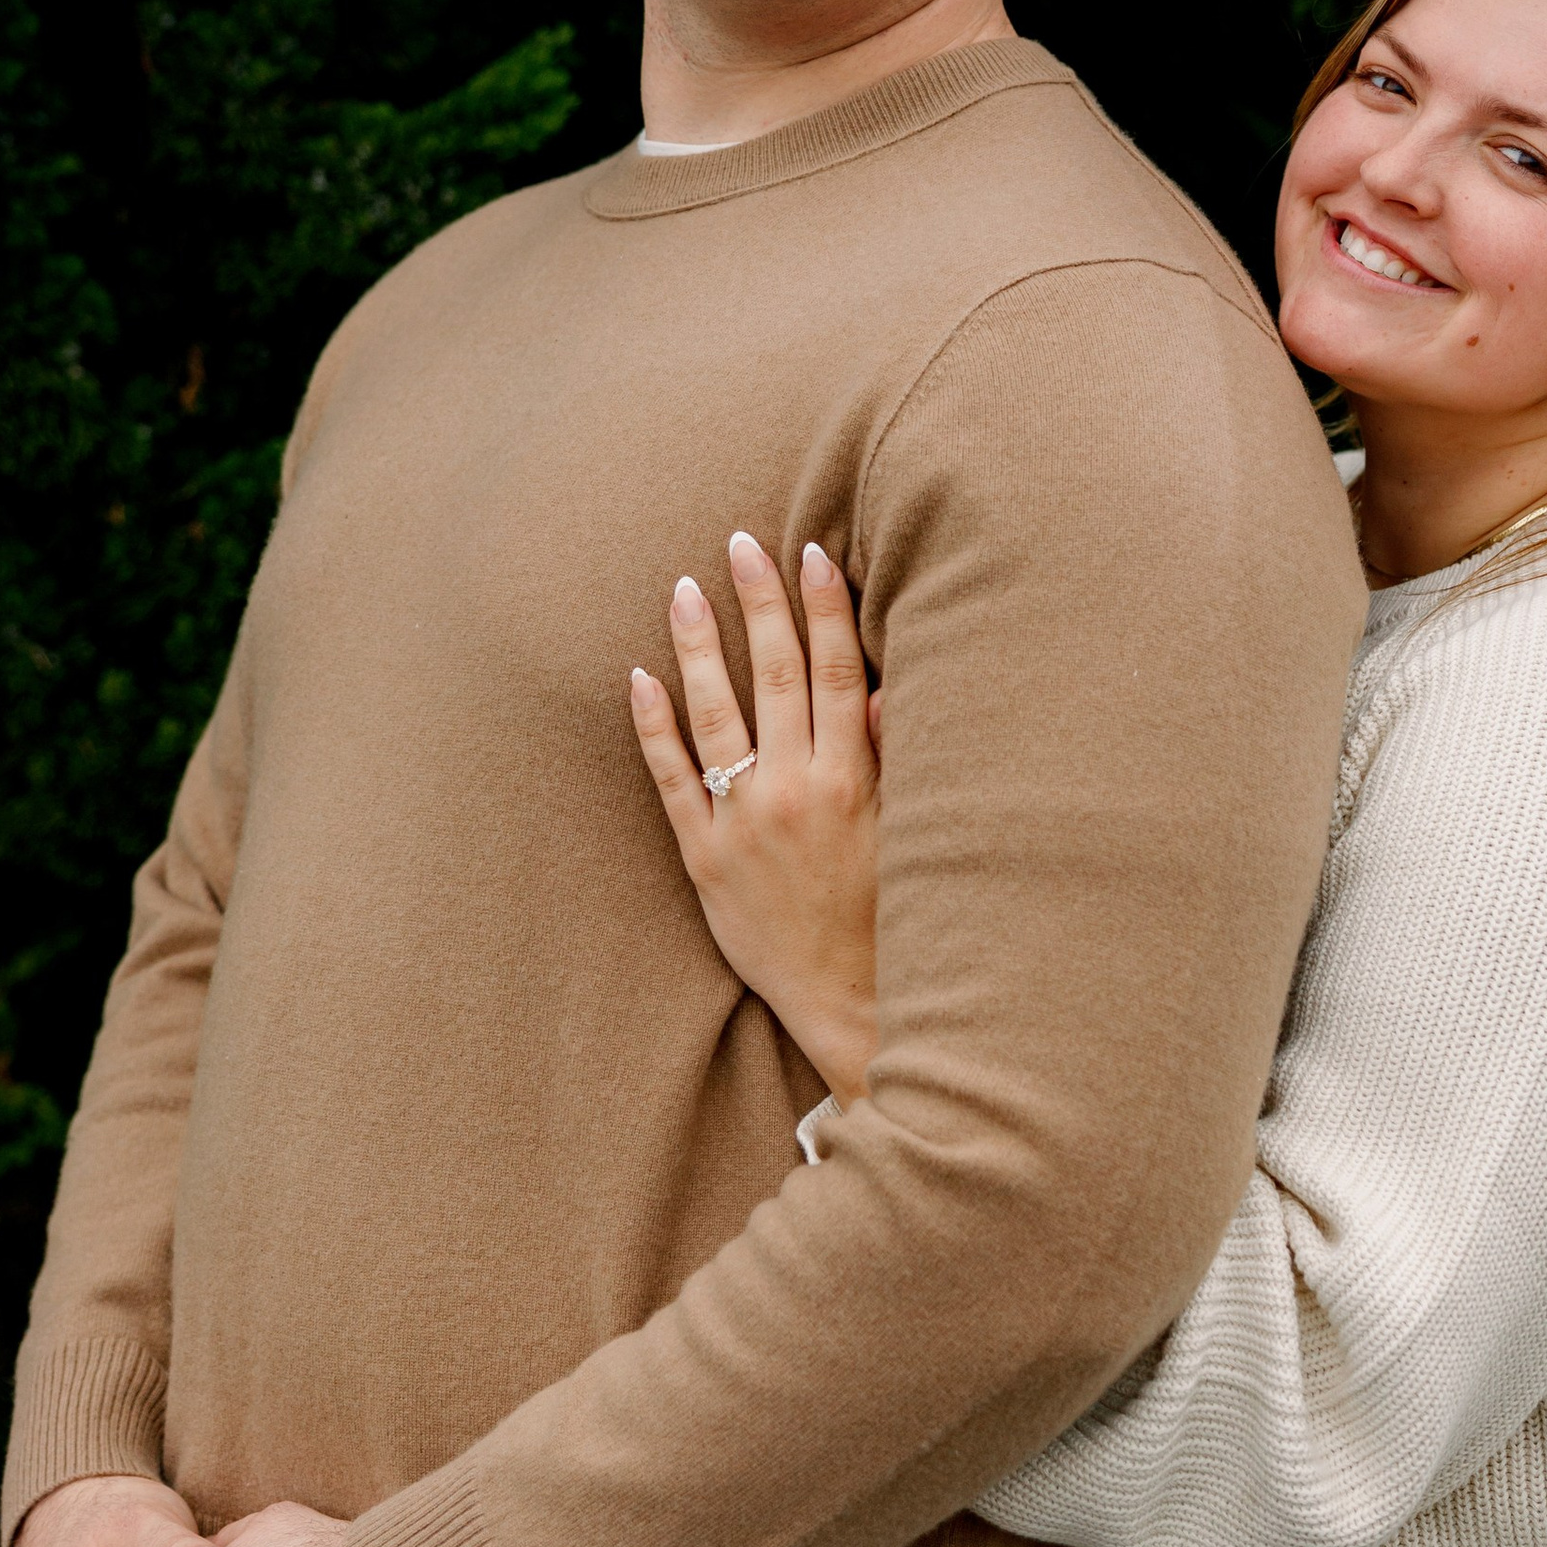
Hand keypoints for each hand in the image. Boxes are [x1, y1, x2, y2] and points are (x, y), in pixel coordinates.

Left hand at [632, 533, 881, 1102]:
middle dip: (761, 604)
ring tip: (684, 589)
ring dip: (700, 646)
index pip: (838, 675)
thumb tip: (882, 689)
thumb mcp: (907, 834)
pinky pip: (671, 779)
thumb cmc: (890, 914)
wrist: (850, 1003)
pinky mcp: (703, 858)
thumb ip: (892, 759)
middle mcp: (795, 792)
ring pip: (716, 714)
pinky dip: (653, 727)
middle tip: (742, 543)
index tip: (813, 554)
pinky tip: (639, 678)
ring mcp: (743, 823)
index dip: (826, 610)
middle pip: (778, 677)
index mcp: (853, 781)